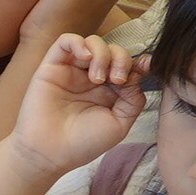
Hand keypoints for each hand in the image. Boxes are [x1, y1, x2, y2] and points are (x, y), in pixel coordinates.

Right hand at [3, 34, 143, 179]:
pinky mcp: (52, 67)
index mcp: (109, 91)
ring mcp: (72, 71)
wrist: (50, 153)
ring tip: (97, 78)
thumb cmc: (82, 143)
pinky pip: (65, 40)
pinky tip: (85, 58)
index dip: (138, 62)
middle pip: (114, 50)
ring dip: (102, 54)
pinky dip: (79, 42)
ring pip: (93, 42)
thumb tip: (139, 73)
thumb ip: (133, 98)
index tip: (145, 67)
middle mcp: (91, 78)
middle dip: (121, 60)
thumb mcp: (120, 123)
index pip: (127, 65)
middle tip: (117, 80)